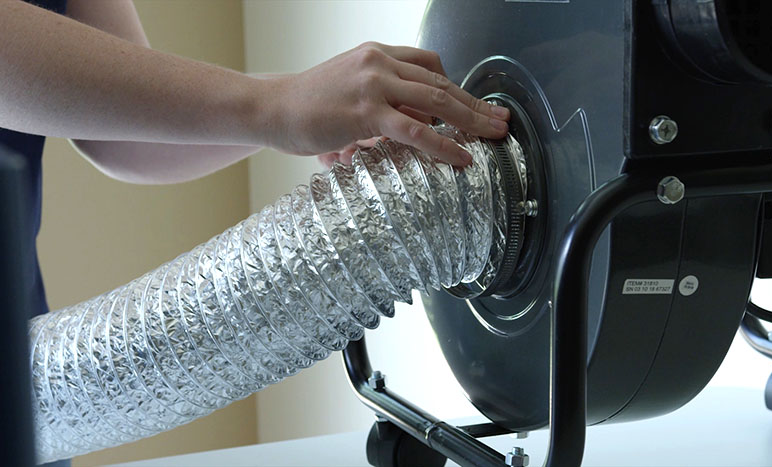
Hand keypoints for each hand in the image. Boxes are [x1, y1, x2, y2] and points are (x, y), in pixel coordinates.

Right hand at [269, 42, 509, 165]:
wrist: (271, 107)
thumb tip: (412, 126)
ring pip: (437, 102)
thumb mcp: (350, 91)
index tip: (475, 107)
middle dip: (476, 105)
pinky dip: (443, 145)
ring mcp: (374, 84)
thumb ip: (383, 103)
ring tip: (493, 137)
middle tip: (500, 121)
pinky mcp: (366, 112)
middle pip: (442, 82)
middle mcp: (380, 62)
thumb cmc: (307, 104)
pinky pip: (415, 130)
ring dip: (471, 121)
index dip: (458, 87)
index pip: (430, 65)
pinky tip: (461, 157)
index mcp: (377, 54)